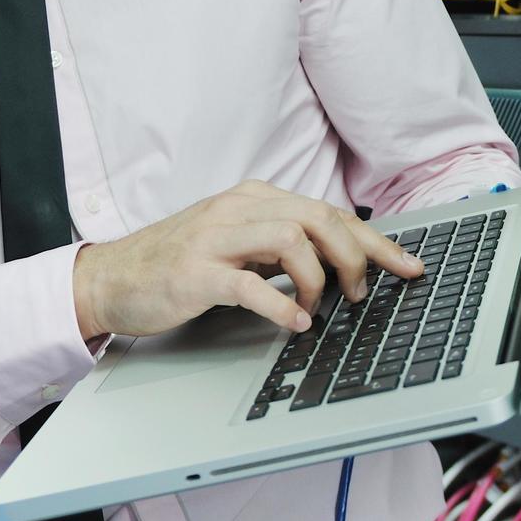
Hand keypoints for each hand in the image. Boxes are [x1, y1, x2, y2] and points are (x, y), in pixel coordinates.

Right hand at [72, 181, 425, 340]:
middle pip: (319, 219)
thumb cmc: (178, 263)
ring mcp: (214, 238)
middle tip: (364, 293)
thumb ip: (282, 245)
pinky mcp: (195, 273)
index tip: (410, 266)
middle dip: (357, 257)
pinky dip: (281, 303)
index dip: (376, 242)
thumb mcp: (237, 242)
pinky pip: (248, 283)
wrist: (111, 277)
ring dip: (320, 277)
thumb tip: (342, 263)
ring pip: (290, 239)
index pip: (330, 213)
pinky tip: (296, 322)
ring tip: (325, 307)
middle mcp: (238, 209)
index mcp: (255, 199)